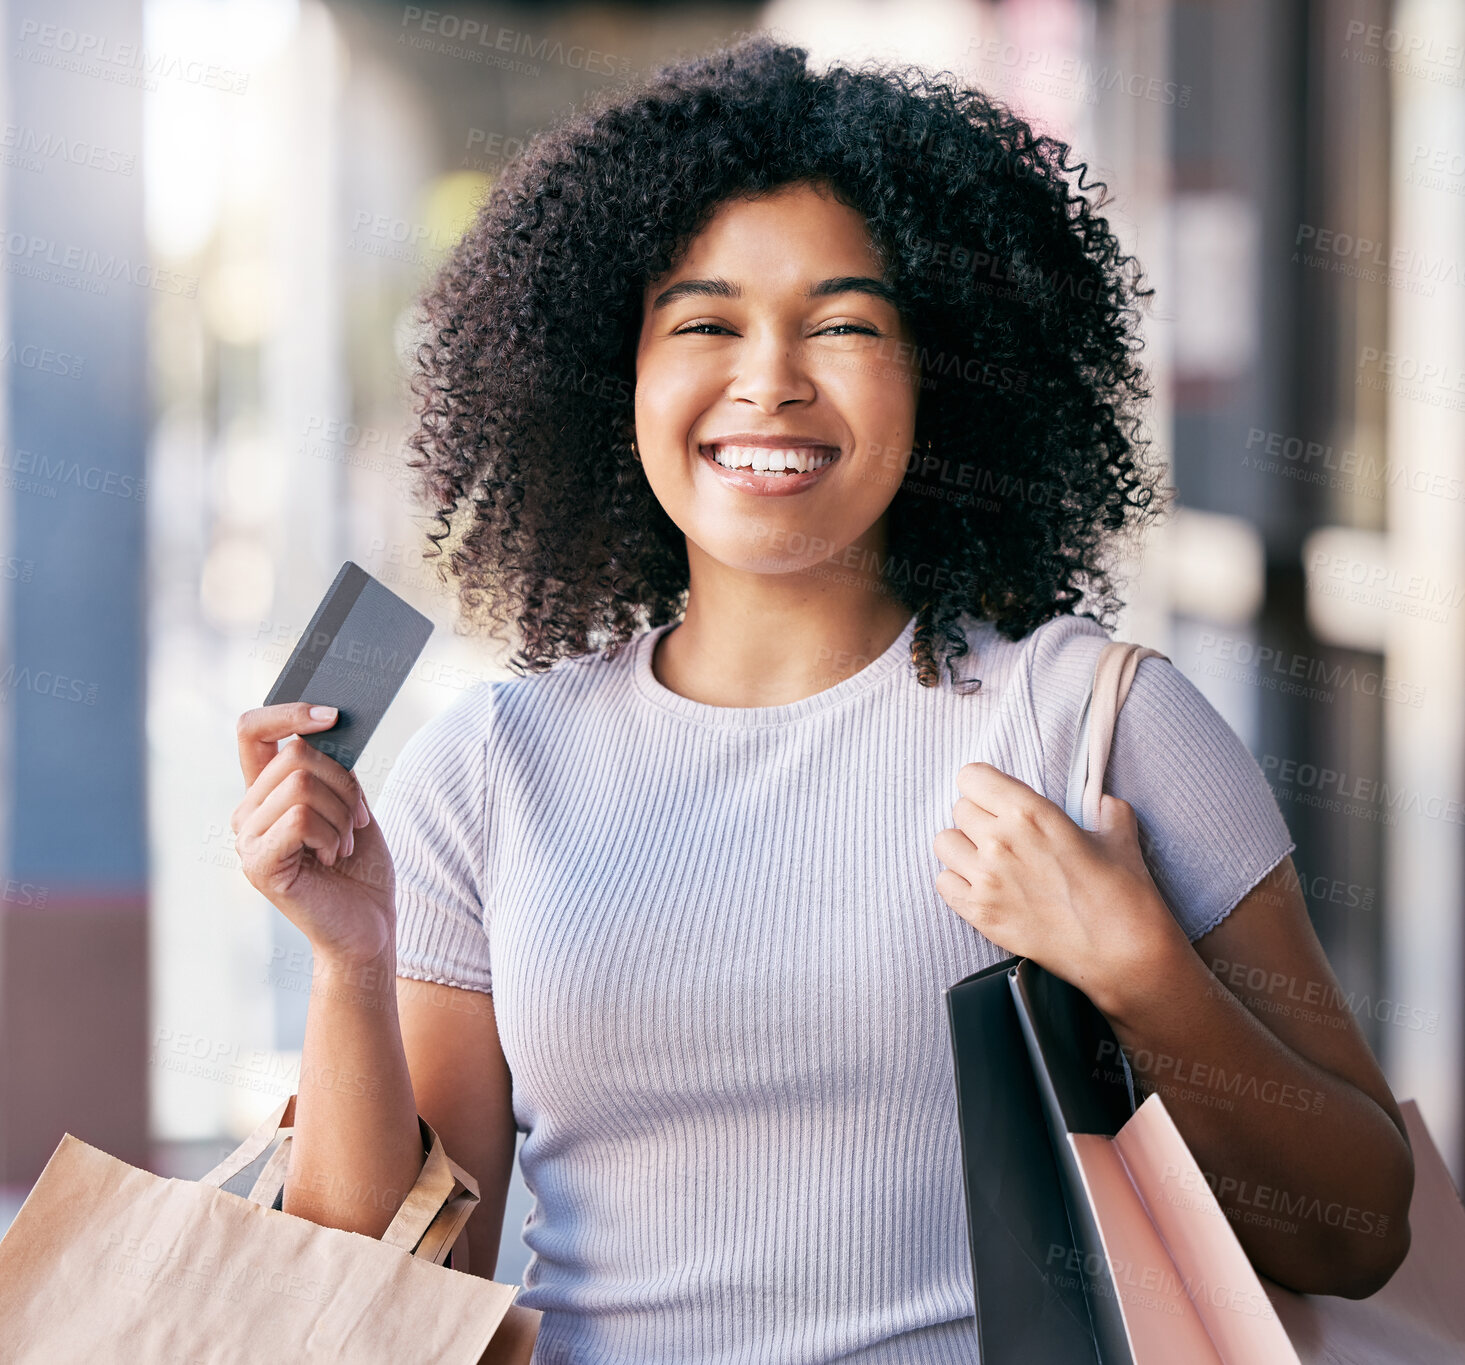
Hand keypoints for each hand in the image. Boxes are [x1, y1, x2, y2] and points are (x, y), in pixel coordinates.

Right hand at [232, 703, 394, 969]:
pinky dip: (332, 834)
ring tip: (345, 843)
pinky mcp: (258, 865)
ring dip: (342, 813)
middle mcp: (247, 811)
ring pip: (301, 784)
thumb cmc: (362, 867)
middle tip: (357, 820)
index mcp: (266, 791)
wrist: (368, 926)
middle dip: (345, 783)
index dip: (288, 711)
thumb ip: (331, 766)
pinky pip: (300, 818)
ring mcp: (247, 839)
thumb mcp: (351, 802)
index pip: (253, 730)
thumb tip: (327, 722)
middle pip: (296, 754)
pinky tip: (334, 858)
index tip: (334, 713)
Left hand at [931, 761, 1186, 1016]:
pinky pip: (943, 883)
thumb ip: (1106, 810)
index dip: (985, 787)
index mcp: (1030, 812)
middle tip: (1004, 836)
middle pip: (960, 809)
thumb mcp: (1120, 837)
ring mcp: (986, 879)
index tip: (996, 798)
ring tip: (989, 861)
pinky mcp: (980, 913)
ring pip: (944, 843)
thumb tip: (1104, 802)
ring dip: (964, 848)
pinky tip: (984, 888)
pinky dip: (958, 882)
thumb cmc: (1124, 895)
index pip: (971, 777)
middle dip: (980, 818)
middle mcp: (1000, 841)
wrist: (1124, 954)